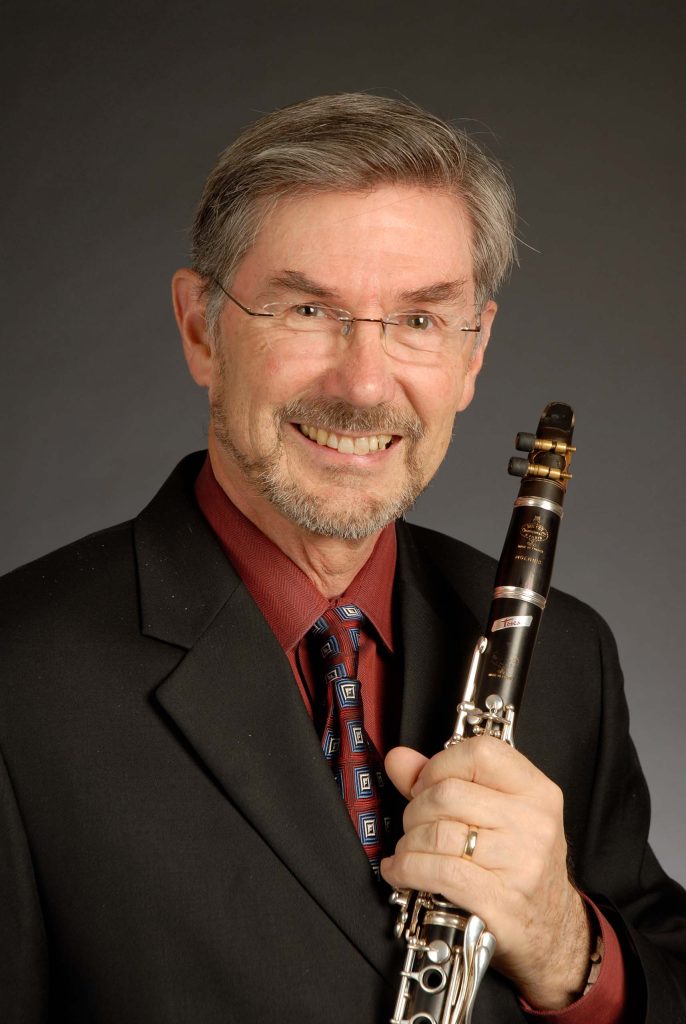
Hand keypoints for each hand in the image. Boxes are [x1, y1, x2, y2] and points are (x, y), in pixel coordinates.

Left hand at [380, 736, 591, 1009]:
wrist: (553, 932)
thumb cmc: (519, 865)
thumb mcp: (497, 814)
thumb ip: (445, 779)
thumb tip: (398, 759)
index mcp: (537, 791)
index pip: (480, 752)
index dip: (440, 764)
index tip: (426, 784)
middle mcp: (534, 822)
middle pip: (448, 793)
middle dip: (416, 808)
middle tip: (415, 824)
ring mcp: (521, 863)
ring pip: (438, 832)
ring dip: (409, 841)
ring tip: (409, 850)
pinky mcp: (500, 901)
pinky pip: (437, 871)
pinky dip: (406, 869)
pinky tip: (398, 871)